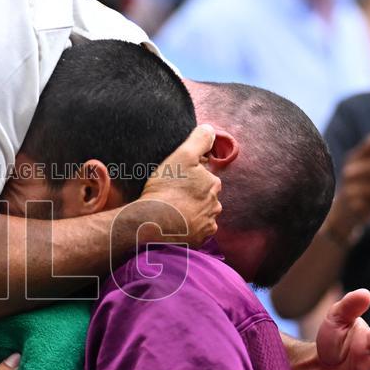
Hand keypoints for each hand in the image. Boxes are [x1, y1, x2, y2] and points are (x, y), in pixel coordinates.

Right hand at [138, 124, 221, 246]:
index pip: (205, 177)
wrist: (154, 221)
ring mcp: (207, 224)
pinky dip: (188, 228)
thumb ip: (199, 139)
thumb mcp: (183, 155)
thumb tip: (210, 129)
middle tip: (171, 195)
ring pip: (201, 214)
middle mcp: (215, 205)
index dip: (190, 176)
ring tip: (171, 211)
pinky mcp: (198, 240)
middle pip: (204, 197)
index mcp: (212, 184)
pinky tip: (175, 225)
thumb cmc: (167, 187)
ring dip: (190, 212)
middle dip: (192, 195)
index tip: (175, 179)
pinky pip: (196, 232)